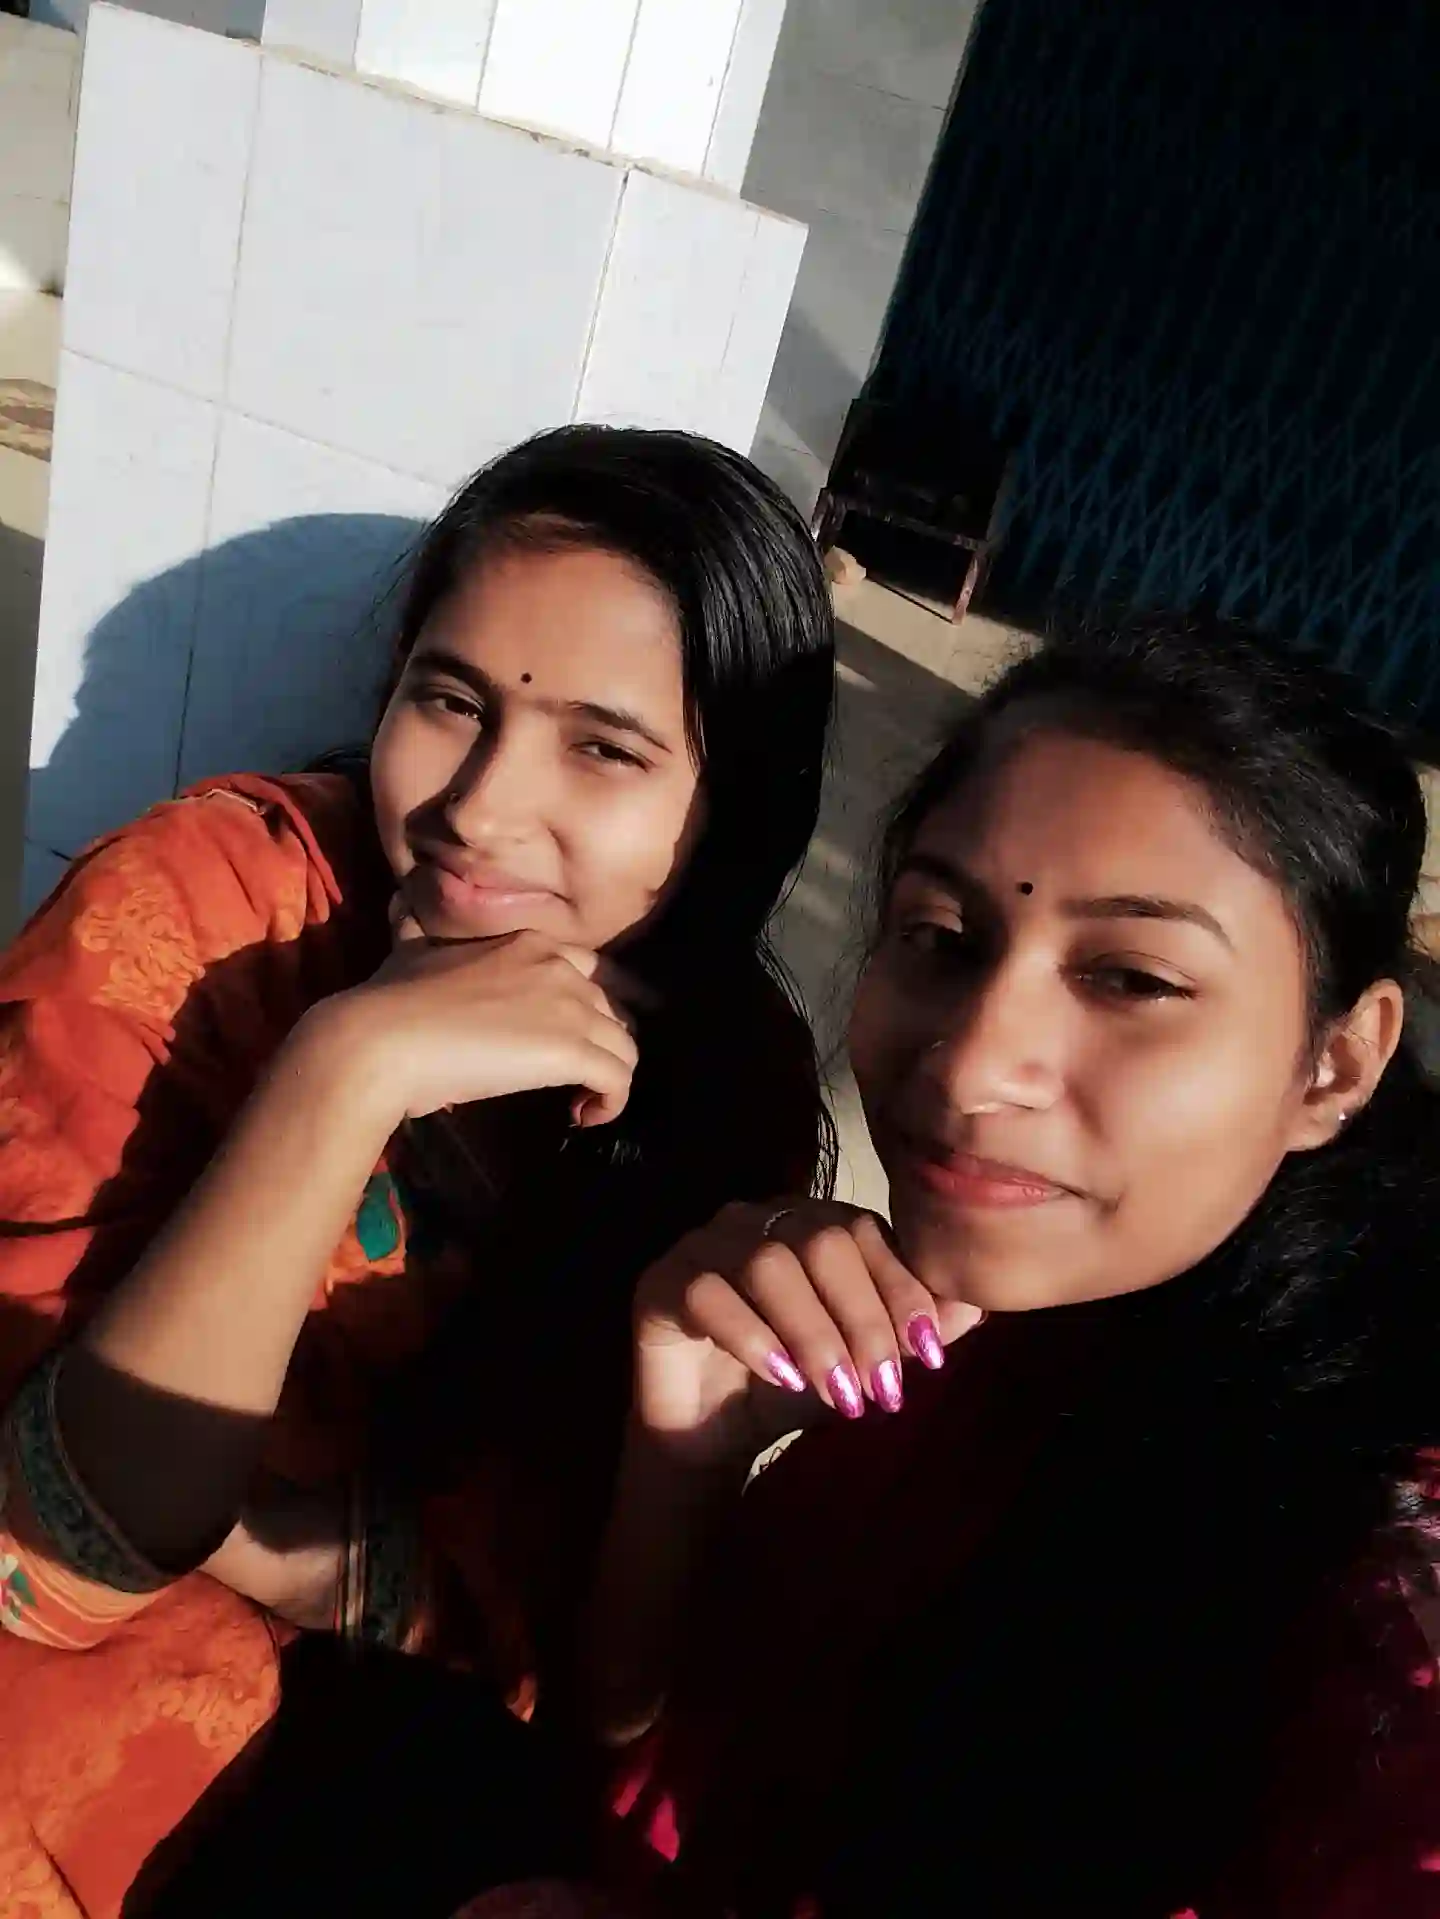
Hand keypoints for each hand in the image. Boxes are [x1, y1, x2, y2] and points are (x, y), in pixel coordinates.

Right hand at [319, 919, 640, 1127]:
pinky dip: (611, 1102)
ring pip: (625, 1045)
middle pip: (615, 1007)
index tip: (571, 1035)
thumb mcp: (410, 946)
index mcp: (529, 941)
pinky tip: (582, 1116)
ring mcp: (571, 1008)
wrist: (384, 1039)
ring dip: (608, 1077)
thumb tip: (401, 900)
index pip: (591, 969)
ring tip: (579, 1100)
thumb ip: (419, 928)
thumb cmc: (391, 998)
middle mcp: (560, 967)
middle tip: (575, 1073)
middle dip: (601, 1042)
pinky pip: (620, 1078)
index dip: (589, 1006)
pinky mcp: (573, 1051)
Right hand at [633, 1200, 981, 1467]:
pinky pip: (708, 1293)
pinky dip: (753, 1336)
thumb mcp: (862, 1362)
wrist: (712, 1436)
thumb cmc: (791, 1386)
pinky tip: (780, 1378)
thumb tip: (976, 1307)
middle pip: (820, 1241)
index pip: (866, 1233)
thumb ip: (913, 1332)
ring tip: (837, 1395)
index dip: (901, 1290)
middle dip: (861, 1318)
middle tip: (881, 1388)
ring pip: (768, 1264)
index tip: (929, 1354)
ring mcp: (704, 1244)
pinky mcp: (660, 1282)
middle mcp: (759, 1219)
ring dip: (813, 1334)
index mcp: (812, 1223)